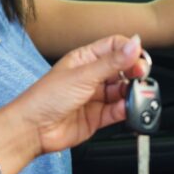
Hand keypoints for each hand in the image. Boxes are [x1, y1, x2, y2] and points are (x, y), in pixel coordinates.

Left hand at [15, 34, 147, 157]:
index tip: (140, 59)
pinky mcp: (96, 117)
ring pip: (122, 91)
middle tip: (140, 77)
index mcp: (84, 59)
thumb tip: (134, 44)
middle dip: (134, 73)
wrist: (32, 129)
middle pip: (122, 70)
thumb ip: (112, 62)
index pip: (114, 47)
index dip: (130, 51)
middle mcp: (90, 77)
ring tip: (135, 95)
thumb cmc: (45, 98)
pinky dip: (126, 110)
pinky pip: (118, 111)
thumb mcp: (83, 75)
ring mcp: (94, 97)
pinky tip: (127, 108)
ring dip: (131, 93)